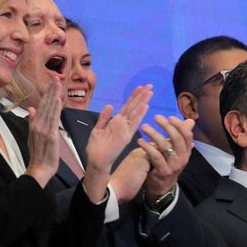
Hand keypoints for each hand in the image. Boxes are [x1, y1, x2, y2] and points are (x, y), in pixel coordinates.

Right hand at [25, 78, 63, 187]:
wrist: (39, 168)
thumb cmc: (39, 153)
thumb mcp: (34, 135)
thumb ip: (33, 121)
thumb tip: (31, 108)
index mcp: (35, 124)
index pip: (42, 105)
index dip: (47, 94)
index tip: (52, 82)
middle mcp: (38, 124)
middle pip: (45, 105)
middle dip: (51, 91)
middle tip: (56, 78)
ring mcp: (44, 130)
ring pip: (49, 110)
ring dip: (54, 96)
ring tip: (58, 85)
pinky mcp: (50, 136)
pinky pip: (53, 120)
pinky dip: (56, 110)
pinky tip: (58, 101)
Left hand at [84, 85, 152, 202]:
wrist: (97, 160)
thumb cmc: (97, 147)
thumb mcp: (98, 129)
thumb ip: (104, 117)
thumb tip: (110, 105)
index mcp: (116, 121)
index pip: (127, 106)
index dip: (133, 96)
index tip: (140, 87)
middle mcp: (123, 124)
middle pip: (134, 106)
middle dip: (142, 96)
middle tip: (150, 85)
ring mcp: (126, 129)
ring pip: (136, 112)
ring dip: (143, 102)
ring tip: (150, 92)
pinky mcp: (126, 135)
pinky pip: (134, 123)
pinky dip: (140, 114)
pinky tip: (145, 106)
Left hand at [139, 116, 194, 205]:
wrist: (162, 187)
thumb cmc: (168, 164)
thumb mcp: (176, 150)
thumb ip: (181, 135)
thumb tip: (190, 121)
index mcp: (187, 151)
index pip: (186, 135)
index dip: (179, 125)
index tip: (170, 116)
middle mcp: (183, 157)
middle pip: (177, 138)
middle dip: (166, 126)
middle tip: (156, 117)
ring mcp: (174, 165)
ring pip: (165, 146)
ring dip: (154, 134)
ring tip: (144, 127)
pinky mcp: (164, 171)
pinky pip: (155, 156)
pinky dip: (147, 147)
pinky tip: (140, 141)